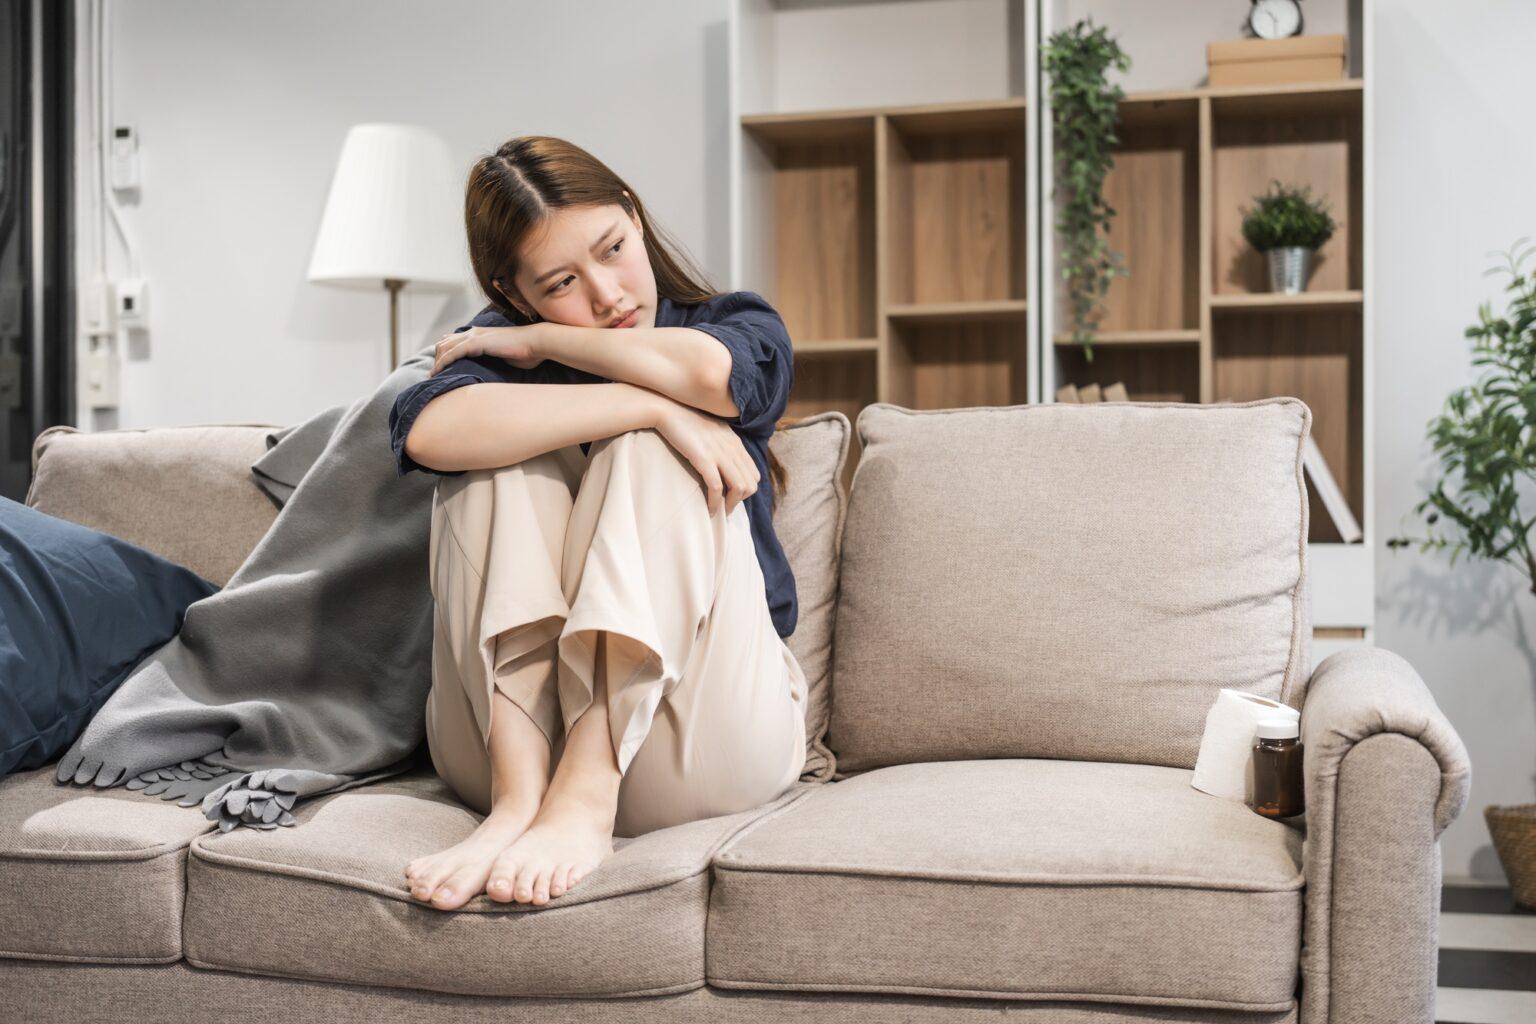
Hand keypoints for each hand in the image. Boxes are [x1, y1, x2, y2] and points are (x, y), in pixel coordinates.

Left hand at [430, 324, 543, 375]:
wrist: (536, 343)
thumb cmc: (526, 352)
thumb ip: (494, 359)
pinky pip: (454, 352)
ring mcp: (475, 336)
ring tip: (432, 377)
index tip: (440, 369)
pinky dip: (444, 362)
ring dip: (437, 362)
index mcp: (480, 334)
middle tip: (433, 376)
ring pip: (446, 347)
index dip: (444, 354)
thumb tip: (492, 371)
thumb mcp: (505, 355)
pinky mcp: (477, 342)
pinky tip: (438, 372)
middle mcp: (474, 332)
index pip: (454, 340)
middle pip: (445, 343)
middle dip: (437, 359)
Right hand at [652, 401, 759, 516]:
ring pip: (739, 488)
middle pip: (750, 484)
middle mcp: (732, 449)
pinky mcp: (704, 459)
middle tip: (727, 507)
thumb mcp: (714, 431)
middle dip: (740, 500)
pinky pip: (717, 487)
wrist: (669, 410)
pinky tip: (710, 509)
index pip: (755, 474)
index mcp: (736, 443)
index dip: (746, 490)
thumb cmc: (686, 422)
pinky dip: (715, 502)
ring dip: (731, 505)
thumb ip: (724, 445)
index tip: (733, 497)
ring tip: (721, 511)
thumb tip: (726, 463)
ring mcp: (719, 454)